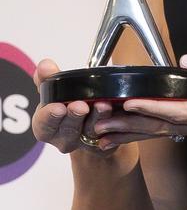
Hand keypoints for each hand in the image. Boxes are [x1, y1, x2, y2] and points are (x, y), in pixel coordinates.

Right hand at [32, 59, 154, 157]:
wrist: (90, 120)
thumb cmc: (68, 102)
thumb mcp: (55, 90)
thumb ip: (47, 78)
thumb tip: (45, 65)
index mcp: (46, 127)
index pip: (44, 124)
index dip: (50, 117)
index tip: (58, 107)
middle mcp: (64, 138)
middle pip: (68, 130)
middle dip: (74, 118)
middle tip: (81, 106)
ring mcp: (84, 143)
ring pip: (91, 132)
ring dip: (98, 118)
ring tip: (103, 105)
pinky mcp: (104, 144)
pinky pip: (110, 136)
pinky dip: (114, 123)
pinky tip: (118, 111)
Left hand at [92, 55, 186, 158]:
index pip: (174, 111)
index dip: (148, 107)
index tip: (124, 104)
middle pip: (160, 128)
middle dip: (127, 127)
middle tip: (98, 127)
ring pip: (164, 132)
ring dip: (134, 132)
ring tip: (106, 135)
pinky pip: (175, 131)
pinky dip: (152, 130)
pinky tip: (140, 130)